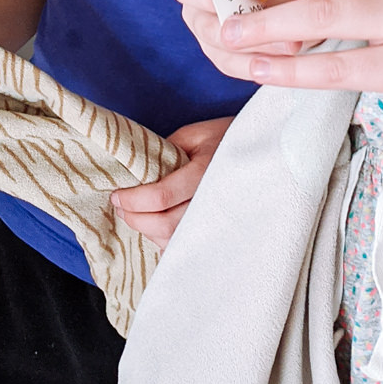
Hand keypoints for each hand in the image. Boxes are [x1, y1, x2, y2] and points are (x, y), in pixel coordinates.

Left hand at [111, 116, 233, 249]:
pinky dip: (167, 242)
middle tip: (121, 207)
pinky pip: (187, 249)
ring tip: (136, 216)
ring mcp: (220, 221)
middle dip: (135, 218)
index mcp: (207, 171)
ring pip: (174, 241)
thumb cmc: (227, 138)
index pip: (161, 197)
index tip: (116, 196)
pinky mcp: (222, 234)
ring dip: (148, 231)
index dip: (133, 200)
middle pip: (165, 225)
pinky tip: (159, 228)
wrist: (266, 152)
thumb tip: (139, 174)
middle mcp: (215, 201)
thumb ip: (167, 150)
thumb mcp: (196, 134)